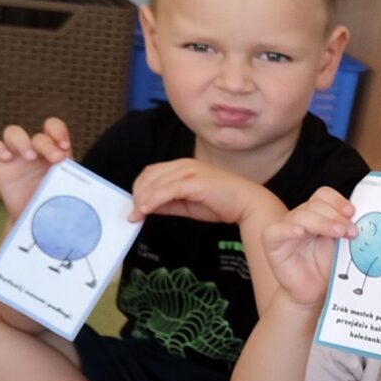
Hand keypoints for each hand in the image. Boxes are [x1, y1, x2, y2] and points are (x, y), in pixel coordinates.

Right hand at [0, 118, 71, 217]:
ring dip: (22, 141)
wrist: (36, 224)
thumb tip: (100, 198)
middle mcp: (34, 150)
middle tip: (55, 159)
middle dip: (47, 145)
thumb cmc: (55, 205)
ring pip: (13, 133)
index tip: (64, 146)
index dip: (58, 131)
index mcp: (53, 151)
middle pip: (37, 136)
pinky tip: (7, 158)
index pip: (53, 128)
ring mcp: (15, 155)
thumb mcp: (69, 193)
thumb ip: (77, 186)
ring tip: (30, 157)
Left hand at [131, 156, 275, 228]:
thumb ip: (169, 203)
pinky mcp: (194, 182)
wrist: (247, 203)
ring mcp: (189, 171)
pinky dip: (152, 201)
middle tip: (133, 214)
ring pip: (155, 183)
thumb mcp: (188, 204)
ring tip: (136, 215)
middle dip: (137, 195)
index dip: (140, 188)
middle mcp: (184, 165)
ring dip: (142, 200)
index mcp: (183, 166)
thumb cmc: (222, 203)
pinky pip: (166, 191)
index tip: (135, 206)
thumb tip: (148, 208)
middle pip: (149, 175)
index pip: (152, 172)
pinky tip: (145, 211)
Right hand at [261, 186, 356, 309]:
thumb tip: (365, 220)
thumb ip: (348, 231)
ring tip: (339, 233)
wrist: (313, 292)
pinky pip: (276, 231)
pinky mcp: (273, 244)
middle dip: (335, 216)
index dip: (337, 201)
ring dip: (322, 222)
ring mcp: (286, 228)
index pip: (324, 195)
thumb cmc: (327, 268)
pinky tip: (300, 232)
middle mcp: (301, 218)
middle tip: (350, 230)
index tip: (352, 213)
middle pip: (315, 204)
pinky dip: (288, 229)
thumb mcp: (343, 246)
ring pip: (301, 215)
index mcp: (318, 214)